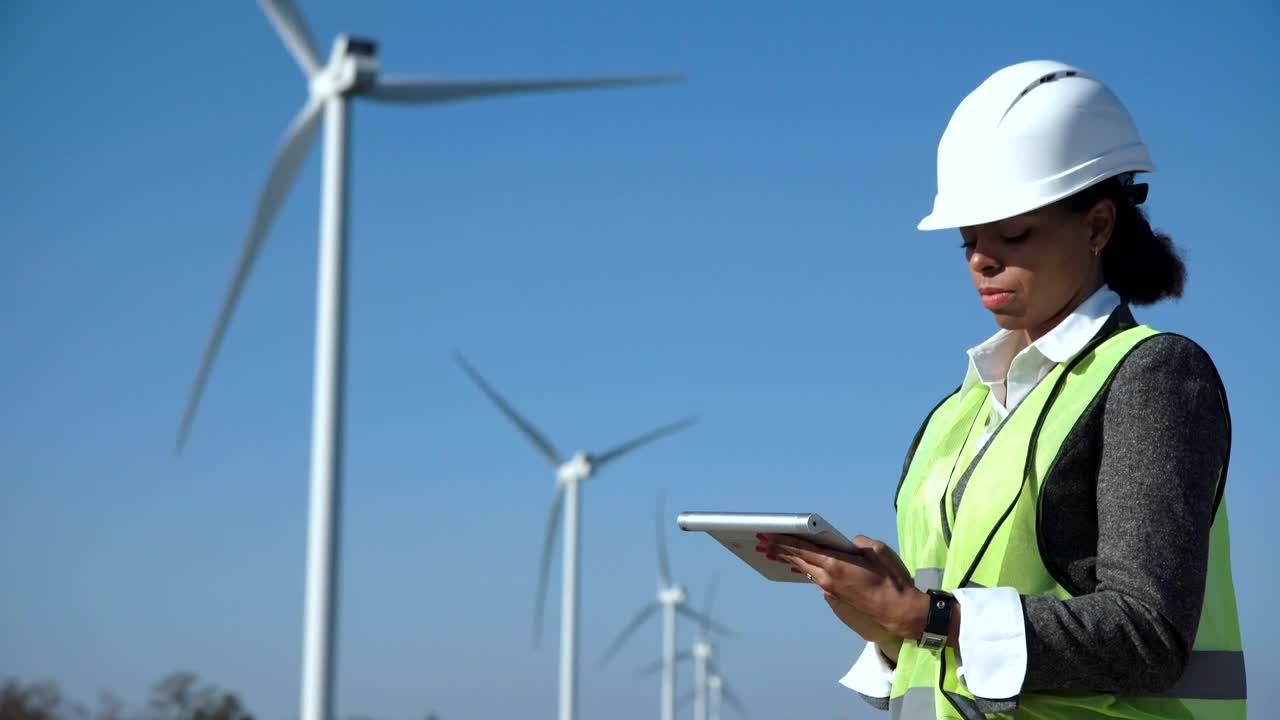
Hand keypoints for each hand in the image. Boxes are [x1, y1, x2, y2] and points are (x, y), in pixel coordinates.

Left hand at [764, 533, 927, 640]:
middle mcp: (828, 577)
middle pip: (799, 560)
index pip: (804, 548)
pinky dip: (805, 569)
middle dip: (780, 550)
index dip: (785, 541)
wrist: (897, 610)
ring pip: (806, 570)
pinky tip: (799, 566)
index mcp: (835, 564)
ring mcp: (831, 588)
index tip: (769, 535)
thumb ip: (860, 542)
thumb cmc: (891, 579)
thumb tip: (849, 543)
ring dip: (790, 560)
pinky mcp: (836, 595)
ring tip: (775, 553)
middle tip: (763, 543)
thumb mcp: (878, 551)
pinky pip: (815, 578)